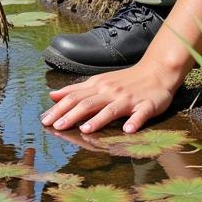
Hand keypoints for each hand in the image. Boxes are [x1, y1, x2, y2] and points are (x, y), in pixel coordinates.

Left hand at [40, 58, 178, 133]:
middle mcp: (110, 92)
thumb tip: (52, 95)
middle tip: (56, 127)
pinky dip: (135, 121)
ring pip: (111, 109)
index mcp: (98, 86)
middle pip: (87, 103)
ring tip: (85, 129)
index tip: (44, 120)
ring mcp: (128, 99)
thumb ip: (76, 90)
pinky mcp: (147, 106)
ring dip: (98, 120)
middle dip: (70, 115)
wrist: (156, 71)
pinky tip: (129, 130)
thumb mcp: (98, 81)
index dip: (59, 109)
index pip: (74, 97)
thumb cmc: (124, 80)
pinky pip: (141, 114)